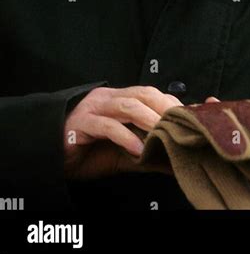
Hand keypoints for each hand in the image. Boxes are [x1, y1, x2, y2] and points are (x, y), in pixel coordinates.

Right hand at [63, 85, 183, 178]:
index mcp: (121, 99)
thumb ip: (149, 153)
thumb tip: (176, 159)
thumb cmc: (90, 151)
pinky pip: (107, 126)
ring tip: (163, 133)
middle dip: (165, 107)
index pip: (152, 93)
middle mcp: (110, 98)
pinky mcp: (82, 124)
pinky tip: (137, 149)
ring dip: (148, 118)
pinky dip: (125, 137)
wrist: (52, 157)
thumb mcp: (125, 153)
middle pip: (144, 93)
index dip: (172, 102)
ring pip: (127, 105)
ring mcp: (95, 108)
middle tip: (183, 122)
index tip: (192, 115)